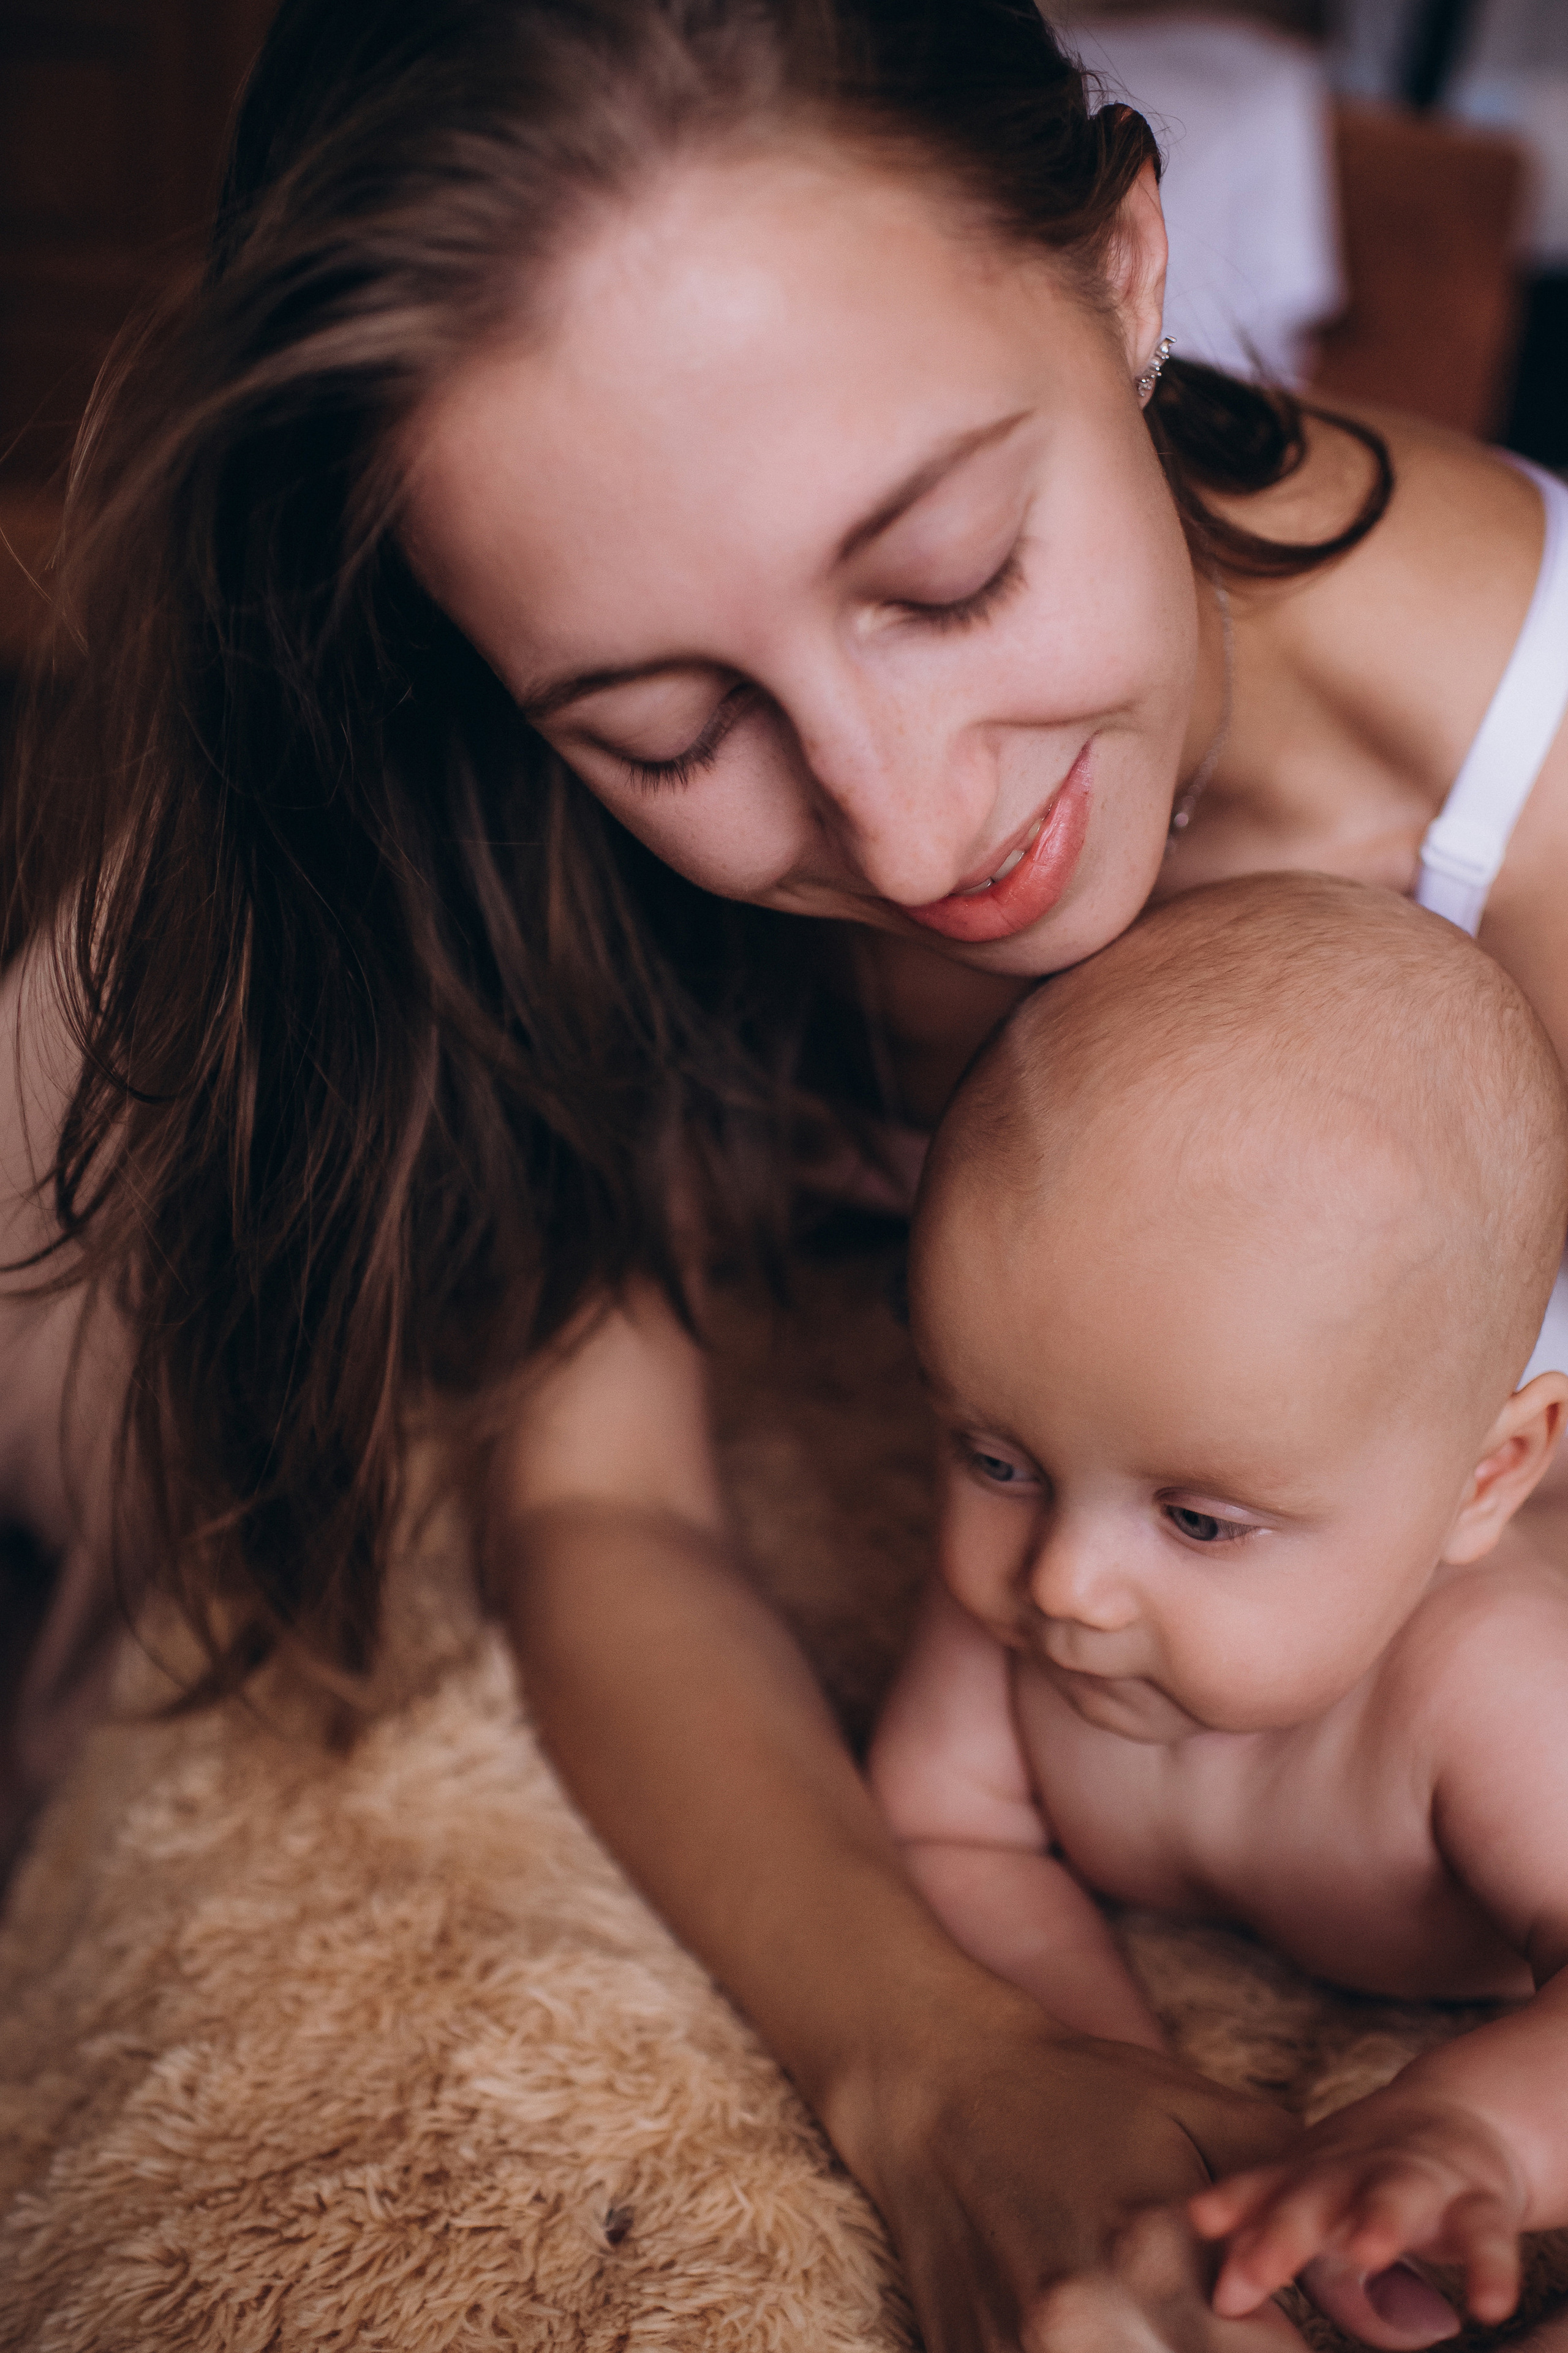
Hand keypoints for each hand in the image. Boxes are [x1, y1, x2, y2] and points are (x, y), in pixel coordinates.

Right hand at [842, 1989, 1310, 2351]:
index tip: (1308, 2335)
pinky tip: (1120, 2327)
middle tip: (1243, 2328)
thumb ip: (1319, 2229)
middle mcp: (1091, 2323)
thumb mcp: (1217, 2124)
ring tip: (1177, 2320)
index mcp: (1159, 2256)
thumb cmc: (1089, 2093)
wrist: (935, 2083)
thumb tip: (1426, 2323)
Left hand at [1190, 2086, 1524, 2348]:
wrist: (1458, 2117)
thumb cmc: (1361, 2179)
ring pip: (1396, 2195)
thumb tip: (1227, 2305)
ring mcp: (1418, 2179)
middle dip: (1285, 2230)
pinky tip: (1486, 2307)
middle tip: (1255, 2266)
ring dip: (1380, 2218)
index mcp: (1309, 2172)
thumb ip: (1272, 2247)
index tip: (1198, 2221)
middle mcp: (1356, 2170)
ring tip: (1367, 2250)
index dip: (1231, 2205)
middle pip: (1315, 2194)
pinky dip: (1489, 2269)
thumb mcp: (1313, 2205)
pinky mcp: (1479, 2202)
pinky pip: (1487, 2238)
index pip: (1262, 2188)